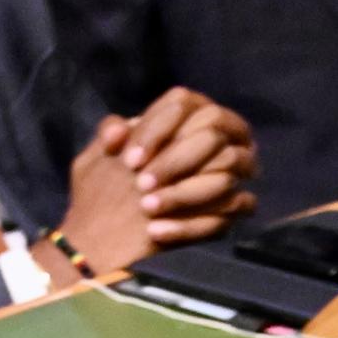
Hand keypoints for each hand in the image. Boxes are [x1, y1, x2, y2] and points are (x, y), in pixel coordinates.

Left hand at [115, 87, 256, 245]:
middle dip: (174, 162)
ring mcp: (234, 170)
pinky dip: (190, 226)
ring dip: (181, 195)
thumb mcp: (103, 152)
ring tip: (146, 209)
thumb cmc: (117, 177)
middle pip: (211, 137)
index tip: (129, 161)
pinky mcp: (234, 207)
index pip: (182, 105)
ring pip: (224, 178)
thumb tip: (116, 133)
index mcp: (188, 112)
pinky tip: (156, 232)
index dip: (157, 131)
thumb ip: (108, 135)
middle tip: (140, 186)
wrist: (118, 222)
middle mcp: (219, 136)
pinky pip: (230, 212)